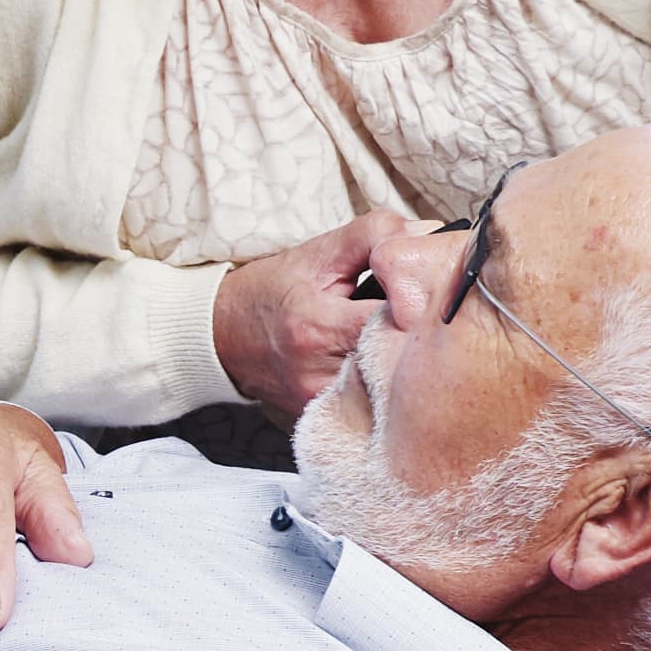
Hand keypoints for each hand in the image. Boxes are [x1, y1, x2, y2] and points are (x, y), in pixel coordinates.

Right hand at [211, 206, 435, 418]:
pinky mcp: (321, 416)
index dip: (419, 304)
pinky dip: (379, 378)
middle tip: (416, 313)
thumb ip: (374, 236)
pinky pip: (368, 398)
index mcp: (318, 325)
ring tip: (394, 335)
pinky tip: (375, 359)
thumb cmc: (271, 291)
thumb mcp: (318, 253)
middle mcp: (319, 370)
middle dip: (414, 333)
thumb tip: (428, 234)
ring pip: (386, 382)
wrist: (222, 335)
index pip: (394, 321)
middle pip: (397, 357)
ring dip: (398, 358)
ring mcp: (321, 399)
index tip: (421, 292)